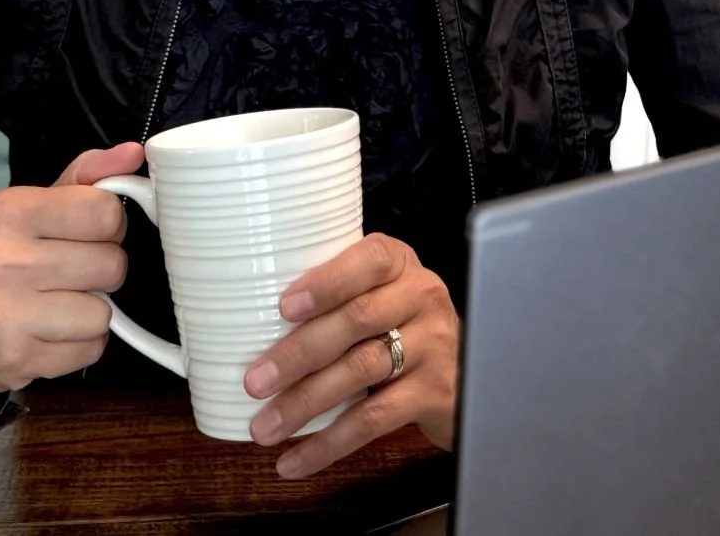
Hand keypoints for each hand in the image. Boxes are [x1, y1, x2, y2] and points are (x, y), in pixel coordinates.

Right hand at [0, 142, 141, 399]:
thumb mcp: (25, 208)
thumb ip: (83, 179)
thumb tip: (133, 153)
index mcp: (9, 212)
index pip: (105, 212)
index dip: (108, 225)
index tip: (87, 233)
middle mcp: (4, 261)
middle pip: (112, 265)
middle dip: (100, 271)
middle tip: (68, 273)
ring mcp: (7, 316)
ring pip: (103, 312)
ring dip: (90, 313)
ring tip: (56, 306)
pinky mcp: (16, 361)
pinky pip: (91, 350)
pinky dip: (79, 344)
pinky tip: (48, 333)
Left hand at [240, 232, 458, 478]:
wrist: (470, 368)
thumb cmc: (403, 325)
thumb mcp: (380, 294)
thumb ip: (336, 298)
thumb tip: (249, 324)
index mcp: (399, 264)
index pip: (369, 259)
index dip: (327, 282)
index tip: (283, 307)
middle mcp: (422, 296)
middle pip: (358, 320)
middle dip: (300, 352)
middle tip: (255, 381)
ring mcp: (434, 345)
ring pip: (363, 370)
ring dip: (306, 402)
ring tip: (265, 427)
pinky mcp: (435, 393)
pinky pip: (376, 419)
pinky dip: (329, 443)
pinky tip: (296, 460)